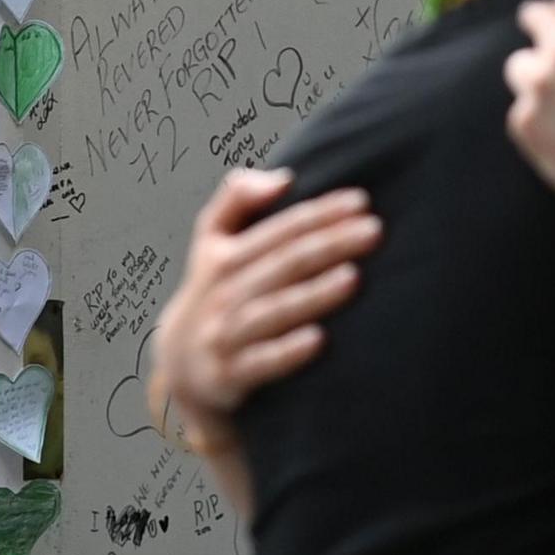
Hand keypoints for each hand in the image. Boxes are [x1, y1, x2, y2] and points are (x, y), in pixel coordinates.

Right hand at [148, 168, 380, 454]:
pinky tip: (320, 339)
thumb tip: (284, 178)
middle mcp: (221, 293)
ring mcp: (223, 336)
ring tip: (353, 277)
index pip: (280, 230)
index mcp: (222, 257)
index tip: (362, 202)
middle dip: (329, 245)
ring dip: (312, 294)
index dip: (319, 213)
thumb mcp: (212, 243)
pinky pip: (259, 363)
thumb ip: (238, 199)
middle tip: (375, 231)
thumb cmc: (215, 294)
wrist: (180, 367)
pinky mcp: (227, 376)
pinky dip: (287, 352)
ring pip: (272, 311)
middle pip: (283, 265)